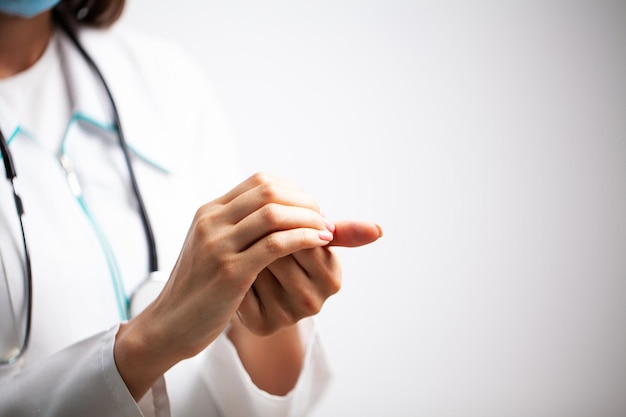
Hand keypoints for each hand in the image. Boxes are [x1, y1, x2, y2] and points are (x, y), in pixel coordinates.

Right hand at [115, 173, 335, 398]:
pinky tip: (318, 244)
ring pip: (273, 214)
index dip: (293, 191)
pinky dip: (303, 239)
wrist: (168, 325)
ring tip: (327, 232)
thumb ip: (238, 229)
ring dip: (308, 219)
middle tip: (324, 219)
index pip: (260, 181)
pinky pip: (275, 245)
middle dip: (304, 202)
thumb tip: (277, 214)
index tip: (311, 208)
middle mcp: (211, 222)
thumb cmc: (200, 289)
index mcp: (209, 212)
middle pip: (269, 191)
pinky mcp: (229, 272)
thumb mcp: (213, 249)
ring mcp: (218, 246)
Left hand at [237, 220, 382, 334]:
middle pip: (282, 250)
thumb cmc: (294, 260)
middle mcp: (313, 303)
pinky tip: (240, 267)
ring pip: (260, 264)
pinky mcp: (260, 324)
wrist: (266, 294)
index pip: (307, 237)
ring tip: (249, 247)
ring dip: (250, 249)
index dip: (289, 224)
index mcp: (332, 280)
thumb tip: (380, 229)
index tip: (283, 221)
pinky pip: (244, 283)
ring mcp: (286, 316)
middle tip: (260, 231)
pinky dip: (238, 269)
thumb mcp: (318, 244)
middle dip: (268, 235)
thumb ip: (344, 233)